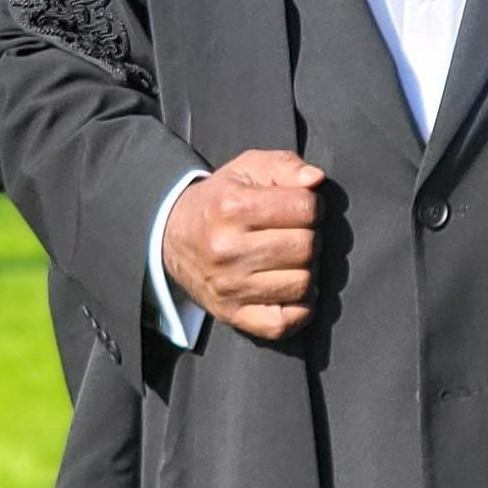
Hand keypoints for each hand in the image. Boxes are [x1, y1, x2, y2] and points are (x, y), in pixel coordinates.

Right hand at [162, 149, 323, 342]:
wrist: (172, 237)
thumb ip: (284, 165)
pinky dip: (300, 309)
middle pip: (307, 247)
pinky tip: (291, 289)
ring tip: (290, 260)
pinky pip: (284, 322)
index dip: (312, 205)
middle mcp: (228, 249)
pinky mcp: (232, 314)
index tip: (299, 208)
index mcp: (232, 207)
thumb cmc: (220, 200)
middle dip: (310, 237)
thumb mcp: (246, 169)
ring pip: (303, 284)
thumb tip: (315, 179)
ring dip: (306, 271)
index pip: (305, 208)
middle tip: (294, 234)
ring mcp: (229, 286)